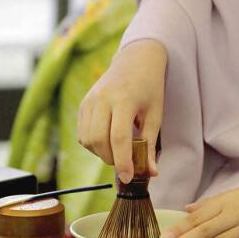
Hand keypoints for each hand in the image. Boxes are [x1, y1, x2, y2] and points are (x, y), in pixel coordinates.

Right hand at [77, 39, 166, 182]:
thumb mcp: (156, 115)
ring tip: (118, 150)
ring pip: (87, 140)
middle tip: (126, 163)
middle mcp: (101, 99)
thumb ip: (150, 144)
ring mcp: (89, 100)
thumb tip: (151, 173)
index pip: (118, 137)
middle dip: (112, 159)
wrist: (136, 60)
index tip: (128, 177)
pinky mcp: (82, 104)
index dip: (123, 161)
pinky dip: (93, 144)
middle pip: (99, 140)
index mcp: (123, 99)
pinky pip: (82, 134)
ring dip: (101, 153)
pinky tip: (108, 141)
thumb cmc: (150, 88)